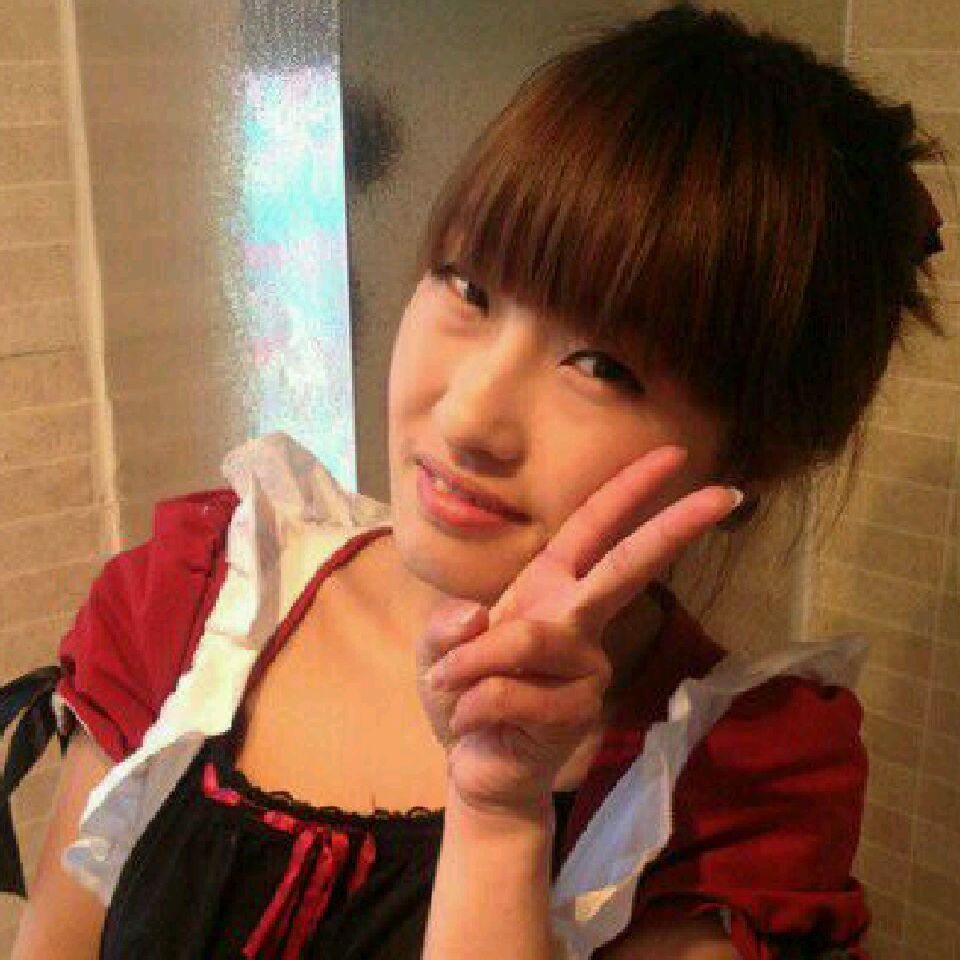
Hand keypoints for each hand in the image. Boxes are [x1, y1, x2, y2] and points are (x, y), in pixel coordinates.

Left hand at [415, 445, 741, 817]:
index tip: (674, 456)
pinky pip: (511, 692)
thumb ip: (447, 627)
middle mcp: (579, 619)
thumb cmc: (465, 695)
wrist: (475, 766)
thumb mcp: (439, 651)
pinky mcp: (577, 711)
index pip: (593, 529)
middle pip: (626, 568)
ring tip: (449, 684)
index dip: (629, 490)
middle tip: (724, 497)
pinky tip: (471, 722)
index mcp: (550, 587)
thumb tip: (479, 617)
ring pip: (527, 639)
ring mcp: (586, 667)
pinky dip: (472, 704)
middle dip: (670, 530)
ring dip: (473, 662)